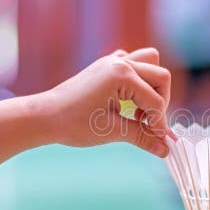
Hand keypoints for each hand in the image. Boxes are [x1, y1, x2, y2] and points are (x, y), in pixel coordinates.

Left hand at [39, 48, 171, 155]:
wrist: (44, 116)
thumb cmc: (73, 123)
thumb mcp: (111, 131)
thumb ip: (142, 137)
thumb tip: (165, 149)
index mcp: (121, 75)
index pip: (155, 101)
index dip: (159, 123)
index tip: (160, 141)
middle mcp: (120, 62)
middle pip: (160, 77)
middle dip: (160, 102)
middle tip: (149, 124)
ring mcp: (113, 61)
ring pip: (150, 63)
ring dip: (152, 87)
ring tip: (140, 110)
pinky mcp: (107, 65)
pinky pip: (133, 63)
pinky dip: (139, 80)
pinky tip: (129, 100)